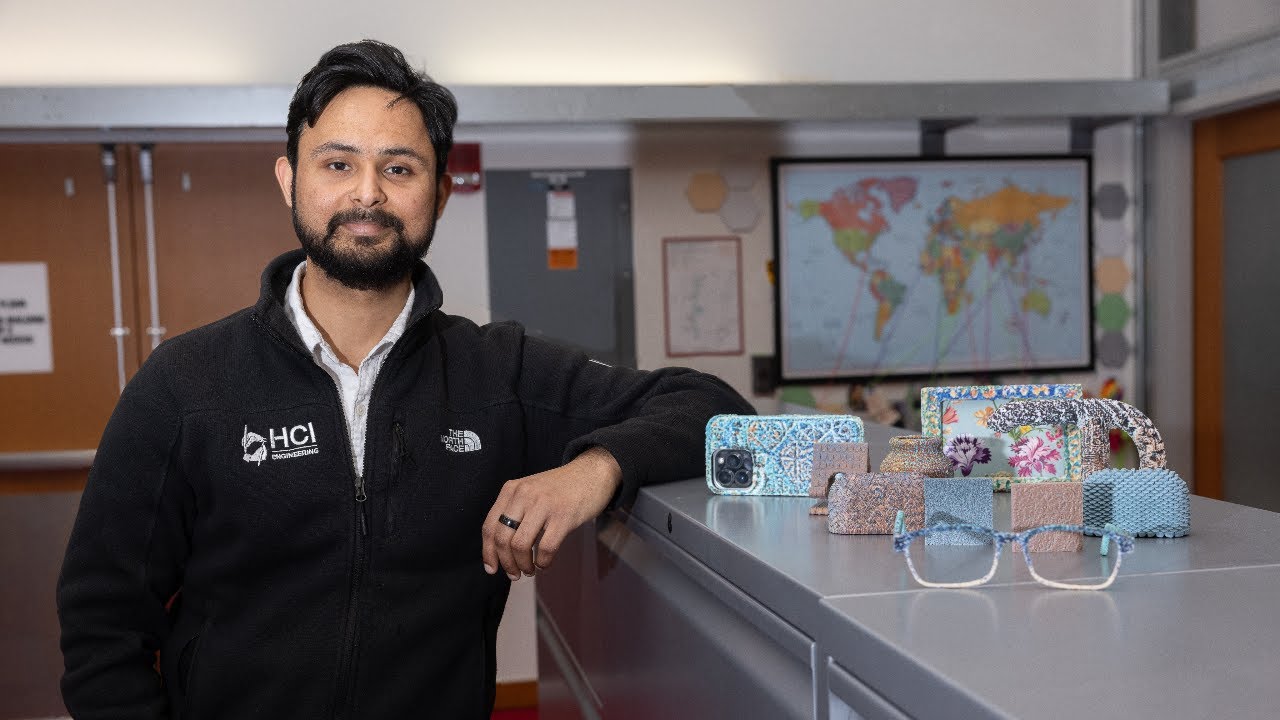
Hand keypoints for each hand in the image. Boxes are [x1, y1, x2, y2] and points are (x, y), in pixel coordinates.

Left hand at [481, 446, 621, 579]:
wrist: (592, 473)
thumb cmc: (561, 488)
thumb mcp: (531, 491)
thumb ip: (515, 512)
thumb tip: (501, 549)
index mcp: (512, 490)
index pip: (490, 526)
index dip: (488, 552)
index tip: (492, 568)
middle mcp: (524, 495)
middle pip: (502, 539)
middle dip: (506, 563)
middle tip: (514, 574)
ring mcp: (544, 505)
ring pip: (521, 545)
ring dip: (523, 565)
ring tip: (530, 569)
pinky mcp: (563, 516)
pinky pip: (546, 548)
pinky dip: (543, 562)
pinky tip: (545, 562)